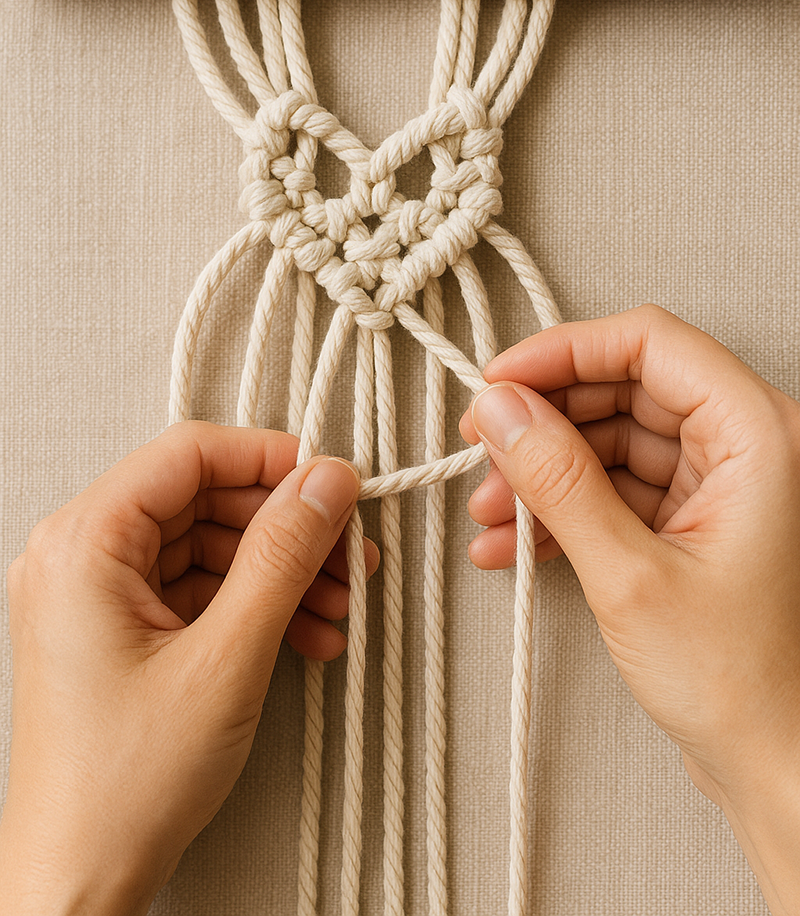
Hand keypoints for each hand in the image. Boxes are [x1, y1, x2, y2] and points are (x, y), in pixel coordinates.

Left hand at [0, 422, 377, 915]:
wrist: (77, 883)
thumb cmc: (124, 785)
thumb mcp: (226, 658)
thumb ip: (282, 555)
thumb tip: (327, 482)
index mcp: (83, 542)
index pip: (189, 454)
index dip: (271, 459)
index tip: (334, 483)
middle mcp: (79, 556)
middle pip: (204, 499)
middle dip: (286, 527)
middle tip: (350, 553)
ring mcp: (95, 595)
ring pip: (208, 546)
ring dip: (280, 571)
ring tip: (340, 606)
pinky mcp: (116, 631)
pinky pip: (196, 590)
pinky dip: (253, 606)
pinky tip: (307, 635)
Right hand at [460, 305, 799, 915]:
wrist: (772, 766)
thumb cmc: (739, 682)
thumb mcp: (629, 574)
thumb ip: (559, 480)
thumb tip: (502, 410)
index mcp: (758, 433)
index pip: (649, 342)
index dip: (563, 351)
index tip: (499, 380)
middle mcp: (745, 445)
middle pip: (624, 387)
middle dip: (545, 418)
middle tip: (482, 443)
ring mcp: (718, 484)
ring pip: (613, 438)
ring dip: (544, 469)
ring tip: (489, 511)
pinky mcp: (691, 520)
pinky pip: (615, 486)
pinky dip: (563, 507)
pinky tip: (512, 543)